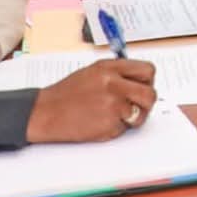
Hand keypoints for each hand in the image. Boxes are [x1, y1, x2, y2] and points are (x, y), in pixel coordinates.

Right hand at [27, 59, 157, 143]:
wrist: (45, 112)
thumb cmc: (66, 94)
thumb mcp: (92, 73)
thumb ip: (117, 74)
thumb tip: (139, 81)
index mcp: (109, 67)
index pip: (147, 70)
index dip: (148, 81)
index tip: (142, 87)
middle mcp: (113, 83)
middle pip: (150, 94)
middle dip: (146, 103)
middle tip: (135, 106)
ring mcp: (112, 104)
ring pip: (141, 113)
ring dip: (134, 118)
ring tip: (117, 116)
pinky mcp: (109, 123)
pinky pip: (125, 128)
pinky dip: (116, 128)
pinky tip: (100, 122)